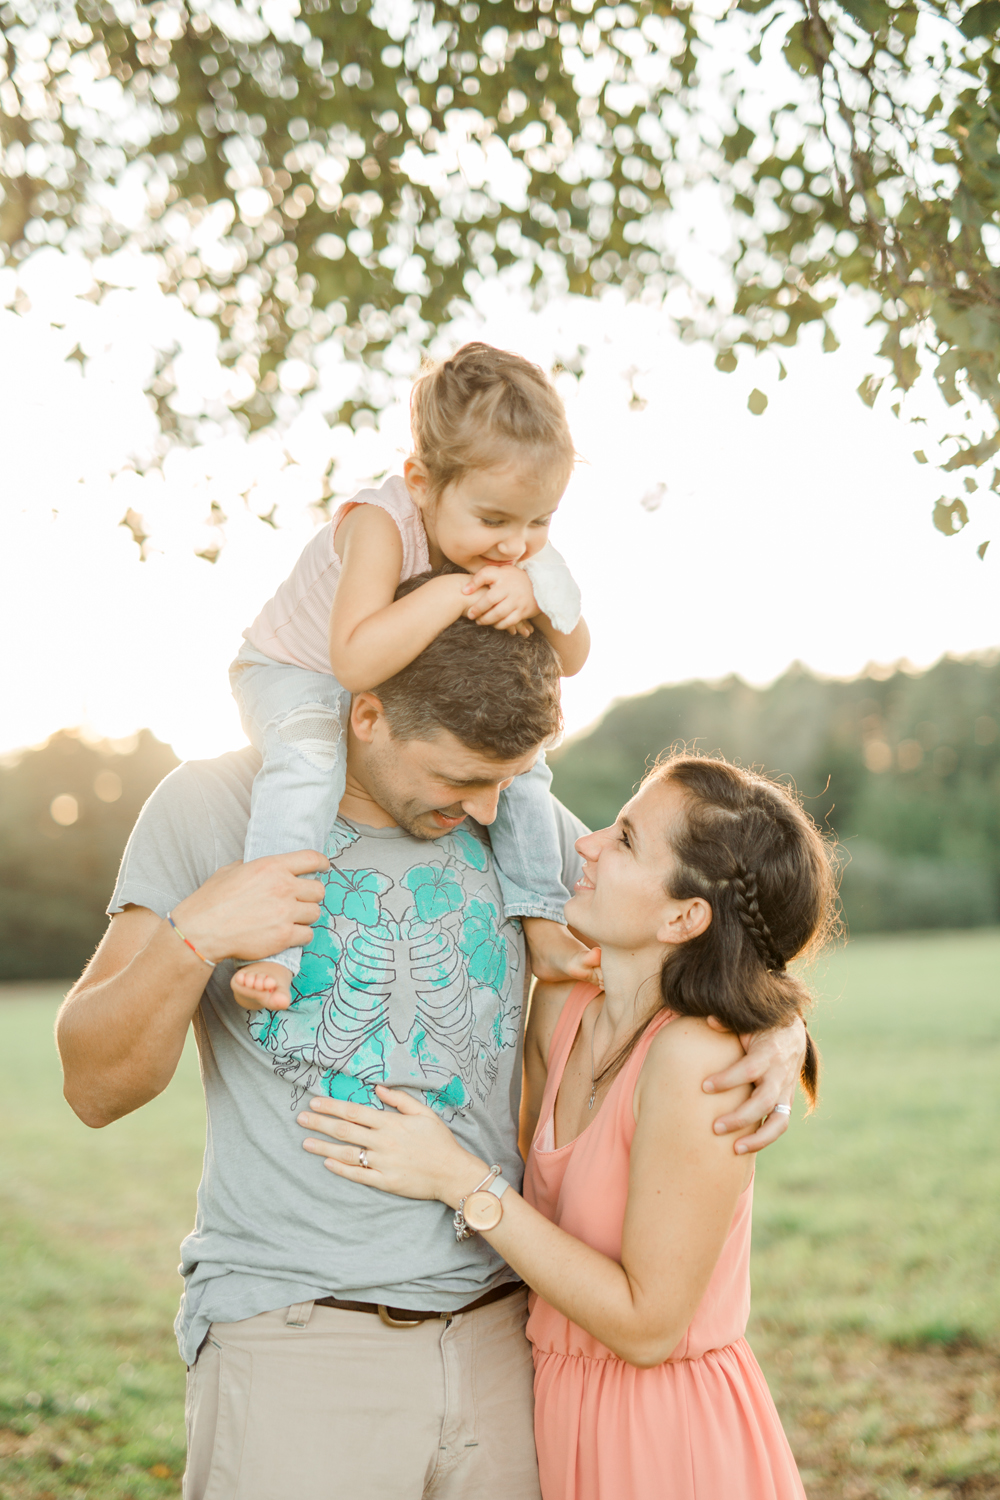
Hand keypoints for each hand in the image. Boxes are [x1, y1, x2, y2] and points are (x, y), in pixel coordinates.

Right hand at [171, 850, 328, 965]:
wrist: (201, 930)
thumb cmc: (211, 900)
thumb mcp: (231, 870)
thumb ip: (253, 866)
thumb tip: (262, 866)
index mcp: (271, 866)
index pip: (311, 859)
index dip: (321, 863)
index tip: (323, 867)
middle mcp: (283, 887)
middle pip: (319, 890)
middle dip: (311, 896)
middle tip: (300, 901)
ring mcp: (285, 913)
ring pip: (315, 913)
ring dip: (306, 917)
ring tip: (291, 919)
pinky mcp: (284, 936)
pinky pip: (308, 934)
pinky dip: (300, 936)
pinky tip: (287, 934)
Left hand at [297, 1086, 481, 1206]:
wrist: (452, 1172)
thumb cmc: (440, 1141)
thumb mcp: (425, 1113)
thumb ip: (400, 1100)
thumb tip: (378, 1088)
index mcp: (391, 1123)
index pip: (354, 1111)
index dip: (332, 1106)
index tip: (314, 1102)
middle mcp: (383, 1142)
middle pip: (345, 1130)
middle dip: (320, 1123)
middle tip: (301, 1118)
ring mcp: (382, 1163)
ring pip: (346, 1153)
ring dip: (323, 1146)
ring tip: (305, 1142)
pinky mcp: (385, 1182)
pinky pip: (358, 1175)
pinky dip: (340, 1169)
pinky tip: (326, 1162)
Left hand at [463, 565, 538, 630]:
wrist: (539, 584)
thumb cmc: (513, 578)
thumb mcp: (501, 572)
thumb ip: (484, 576)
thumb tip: (464, 590)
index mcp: (502, 575)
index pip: (485, 575)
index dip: (473, 583)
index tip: (464, 592)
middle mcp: (510, 587)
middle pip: (490, 599)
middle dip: (478, 609)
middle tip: (471, 615)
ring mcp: (517, 600)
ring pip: (498, 613)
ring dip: (487, 619)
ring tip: (479, 621)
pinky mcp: (523, 611)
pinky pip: (509, 621)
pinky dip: (500, 625)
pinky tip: (494, 624)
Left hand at [701, 1016, 806, 1154]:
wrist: (792, 1034)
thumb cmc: (761, 1028)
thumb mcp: (749, 1022)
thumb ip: (730, 1023)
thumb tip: (709, 1021)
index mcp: (769, 1053)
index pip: (749, 1070)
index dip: (727, 1080)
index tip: (703, 1086)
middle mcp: (780, 1075)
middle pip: (764, 1101)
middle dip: (740, 1117)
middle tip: (715, 1127)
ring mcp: (785, 1091)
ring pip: (779, 1120)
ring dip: (757, 1138)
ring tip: (734, 1149)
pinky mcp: (786, 1102)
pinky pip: (780, 1125)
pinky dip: (764, 1139)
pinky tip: (741, 1148)